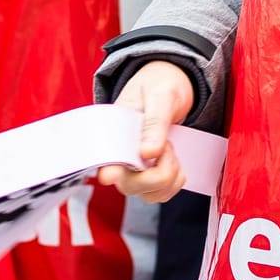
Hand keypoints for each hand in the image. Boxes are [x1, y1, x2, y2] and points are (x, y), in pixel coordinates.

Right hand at [97, 60, 194, 201]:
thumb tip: (147, 154)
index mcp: (112, 132)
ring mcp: (134, 171)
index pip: (105, 160)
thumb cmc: (159, 84)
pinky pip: (162, 193)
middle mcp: (119, 157)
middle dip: (157, 171)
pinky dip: (175, 180)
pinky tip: (172, 158)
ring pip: (150, 194)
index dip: (110, 171)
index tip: (110, 175)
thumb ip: (155, 123)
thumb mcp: (160, 96)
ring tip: (168, 147)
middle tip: (166, 143)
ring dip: (168, 175)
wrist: (170, 84)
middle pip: (130, 186)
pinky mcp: (150, 177)